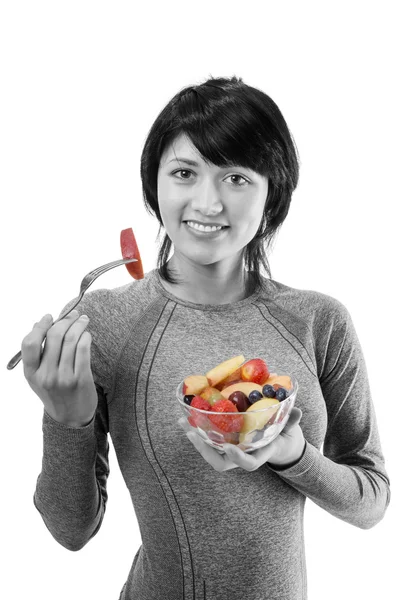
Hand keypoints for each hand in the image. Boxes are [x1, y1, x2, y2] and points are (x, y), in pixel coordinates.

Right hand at [21, 310, 97, 427]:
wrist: (71, 417)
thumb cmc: (55, 391)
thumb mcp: (39, 376)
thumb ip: (38, 353)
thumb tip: (39, 323)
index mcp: (31, 373)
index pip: (30, 343)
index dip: (40, 326)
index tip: (50, 317)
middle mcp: (46, 375)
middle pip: (54, 336)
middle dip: (65, 320)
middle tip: (73, 314)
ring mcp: (63, 378)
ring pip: (71, 340)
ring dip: (79, 325)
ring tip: (83, 320)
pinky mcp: (80, 379)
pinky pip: (83, 349)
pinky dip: (86, 337)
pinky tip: (87, 334)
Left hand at [179, 407, 304, 472]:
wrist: (279, 446)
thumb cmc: (284, 438)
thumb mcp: (290, 431)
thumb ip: (291, 422)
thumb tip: (298, 412)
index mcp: (258, 454)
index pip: (248, 463)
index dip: (238, 458)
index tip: (229, 447)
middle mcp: (242, 455)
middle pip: (220, 462)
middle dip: (205, 450)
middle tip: (192, 434)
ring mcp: (232, 451)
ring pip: (210, 451)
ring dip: (195, 438)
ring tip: (183, 422)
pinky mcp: (224, 443)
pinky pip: (208, 441)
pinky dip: (197, 430)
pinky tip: (187, 417)